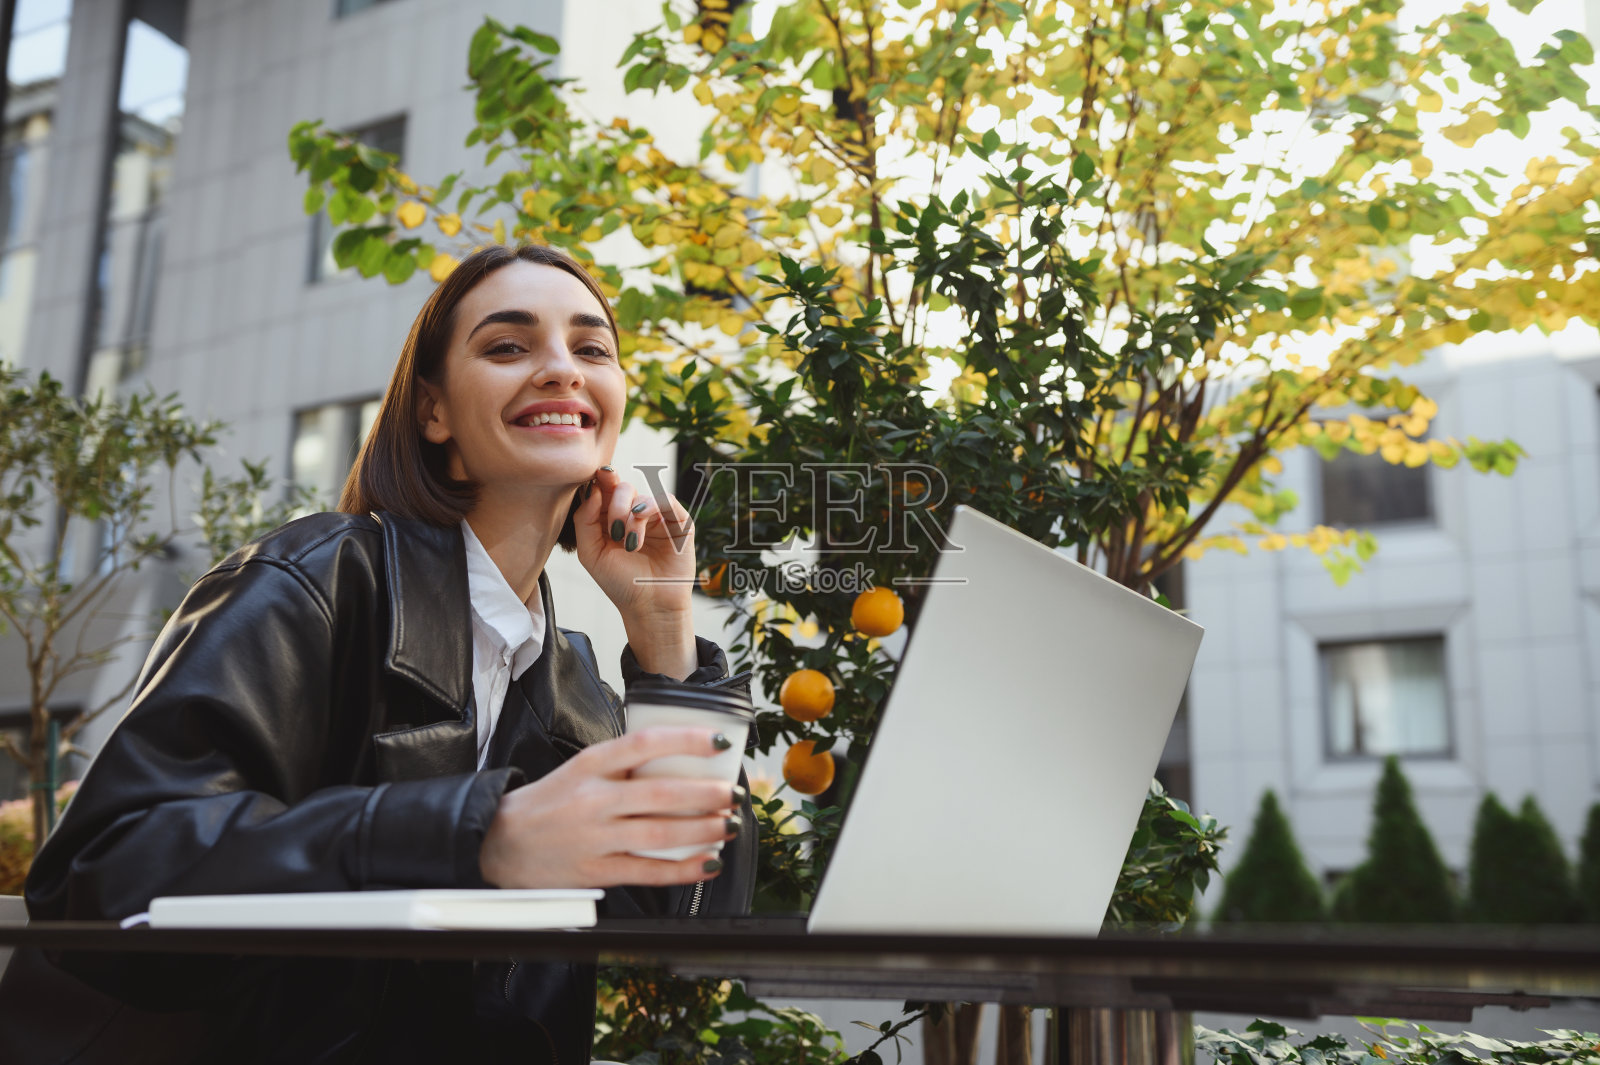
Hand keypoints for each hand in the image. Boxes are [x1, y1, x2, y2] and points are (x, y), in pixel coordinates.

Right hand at [478, 727, 740, 888]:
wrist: (499, 842)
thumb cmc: (549, 802)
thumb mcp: (581, 769)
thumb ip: (624, 766)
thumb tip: (682, 763)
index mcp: (590, 764)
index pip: (644, 743)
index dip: (685, 740)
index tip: (718, 740)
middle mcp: (593, 799)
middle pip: (660, 793)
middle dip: (706, 794)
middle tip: (733, 792)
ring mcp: (595, 837)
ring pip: (659, 834)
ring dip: (703, 830)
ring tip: (729, 825)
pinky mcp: (596, 871)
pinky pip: (648, 871)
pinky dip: (683, 869)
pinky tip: (708, 862)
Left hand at [572, 466, 695, 620]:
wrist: (649, 606)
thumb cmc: (620, 582)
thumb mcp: (591, 553)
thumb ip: (584, 520)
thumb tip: (593, 489)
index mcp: (613, 519)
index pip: (607, 490)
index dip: (601, 480)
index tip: (597, 476)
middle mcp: (635, 515)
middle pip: (623, 488)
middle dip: (614, 505)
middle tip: (614, 532)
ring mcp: (658, 518)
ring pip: (642, 495)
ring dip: (630, 515)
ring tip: (630, 543)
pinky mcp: (679, 522)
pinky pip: (666, 499)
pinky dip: (651, 505)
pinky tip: (641, 519)